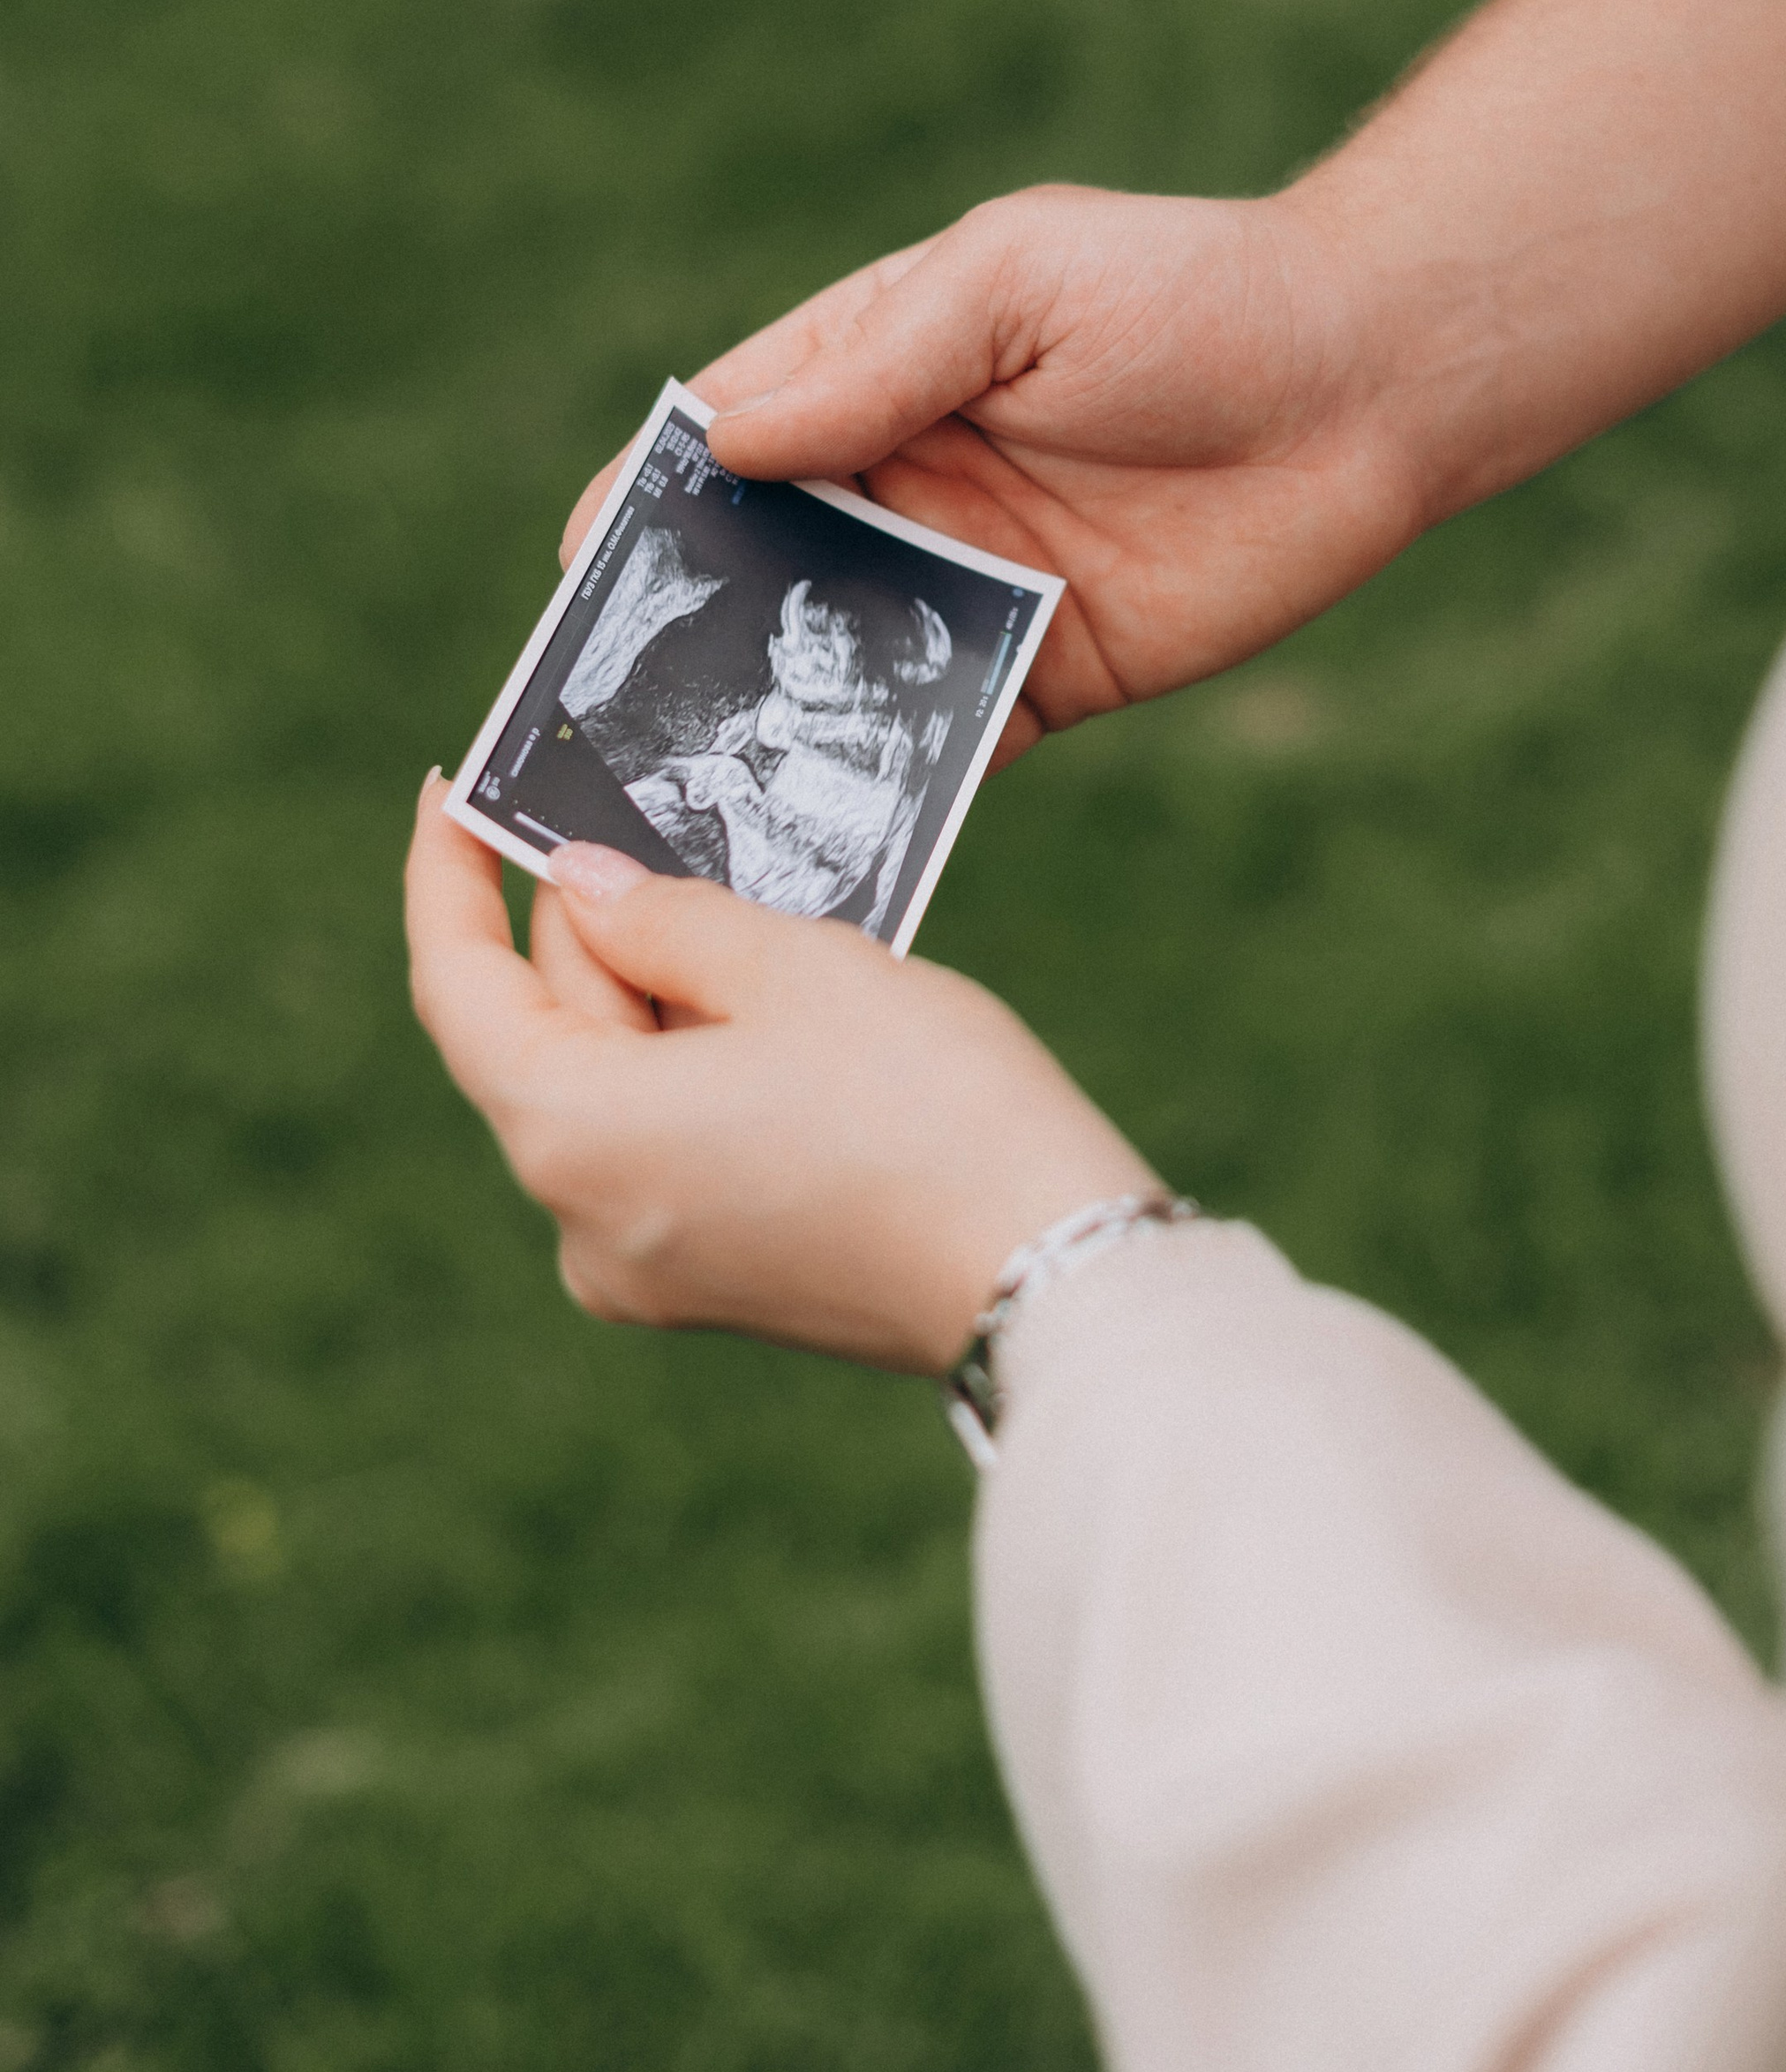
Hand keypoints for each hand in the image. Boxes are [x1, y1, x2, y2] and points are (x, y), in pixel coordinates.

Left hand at [404, 779, 1156, 1372]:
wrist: (1055, 1275)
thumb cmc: (930, 1110)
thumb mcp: (796, 969)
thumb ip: (664, 918)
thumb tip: (582, 889)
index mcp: (574, 1137)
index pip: (459, 987)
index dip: (443, 878)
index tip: (453, 789)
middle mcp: (581, 1221)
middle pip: (543, 1034)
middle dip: (588, 924)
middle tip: (649, 818)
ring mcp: (645, 1266)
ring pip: (611, 1087)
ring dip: (655, 991)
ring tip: (744, 910)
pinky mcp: (713, 1282)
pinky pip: (664, 1143)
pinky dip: (693, 1061)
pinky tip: (775, 1005)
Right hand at [558, 187, 1427, 764]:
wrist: (1371, 382)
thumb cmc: (1191, 292)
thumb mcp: (1014, 283)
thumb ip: (873, 362)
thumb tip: (719, 443)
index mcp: (868, 373)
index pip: (716, 448)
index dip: (640, 512)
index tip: (581, 587)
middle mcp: (898, 488)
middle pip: (750, 577)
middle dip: (676, 648)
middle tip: (597, 737)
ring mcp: (967, 590)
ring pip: (829, 676)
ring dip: (760, 737)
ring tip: (678, 821)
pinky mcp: (1048, 677)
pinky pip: (942, 746)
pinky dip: (883, 794)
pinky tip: (820, 848)